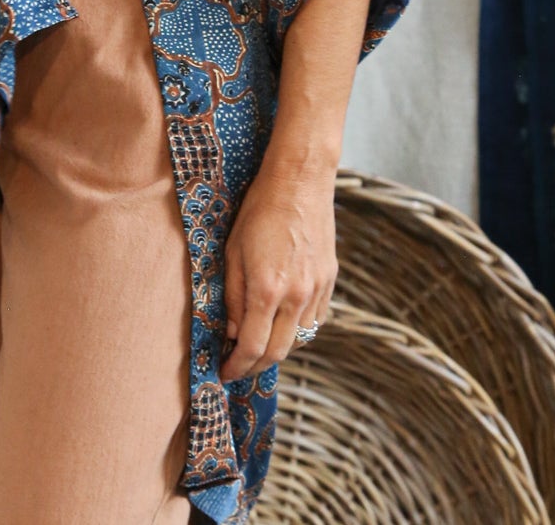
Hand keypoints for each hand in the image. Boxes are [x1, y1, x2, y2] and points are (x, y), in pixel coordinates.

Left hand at [218, 159, 336, 382]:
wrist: (299, 181)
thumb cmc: (259, 211)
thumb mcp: (233, 251)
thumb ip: (232, 295)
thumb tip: (231, 330)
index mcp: (267, 289)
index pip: (252, 347)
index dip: (236, 366)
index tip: (224, 372)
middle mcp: (296, 296)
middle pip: (277, 352)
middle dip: (255, 366)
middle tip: (238, 367)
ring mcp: (317, 290)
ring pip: (299, 340)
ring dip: (277, 349)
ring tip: (258, 345)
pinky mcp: (330, 281)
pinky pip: (314, 320)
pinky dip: (297, 330)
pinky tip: (282, 323)